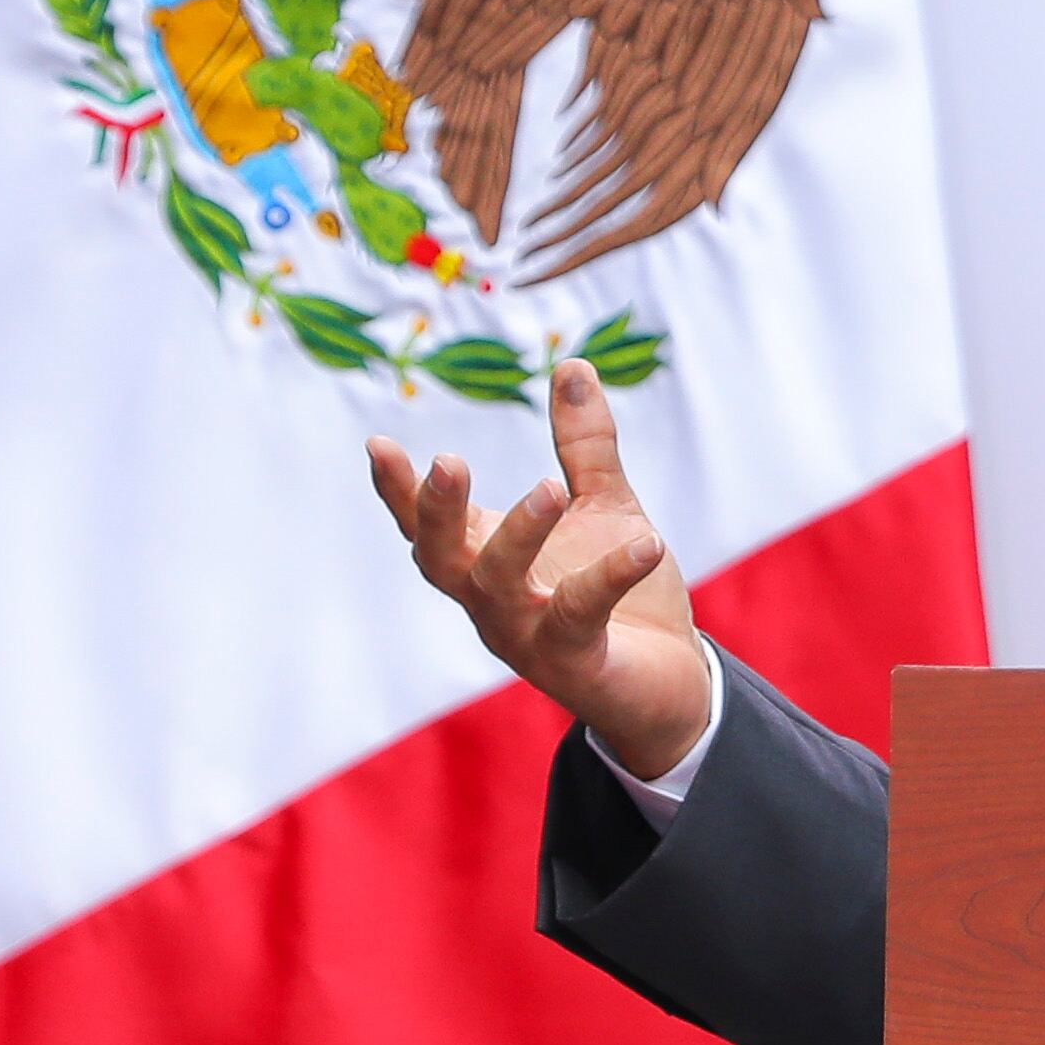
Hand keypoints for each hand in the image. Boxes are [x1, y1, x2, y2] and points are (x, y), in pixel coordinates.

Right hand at [367, 358, 711, 779]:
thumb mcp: (603, 506)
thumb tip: (572, 363)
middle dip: (437, 512)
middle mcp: (492, 602)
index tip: (377, 444)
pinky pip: (580, 618)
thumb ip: (584, 444)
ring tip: (548, 488)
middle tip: (447, 461)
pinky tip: (649, 543)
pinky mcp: (575, 666)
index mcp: (487, 560)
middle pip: (439, 559)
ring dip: (517, 536)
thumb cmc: (622, 594)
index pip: (427, 524)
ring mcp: (526, 638)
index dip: (398, 490)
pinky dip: (609, 576)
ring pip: (498, 589)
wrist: (667, 682)